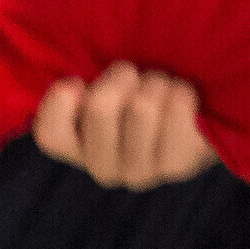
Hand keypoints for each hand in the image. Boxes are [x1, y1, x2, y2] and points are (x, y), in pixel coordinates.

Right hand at [33, 61, 219, 189]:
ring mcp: (140, 172)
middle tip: (136, 77)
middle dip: (122, 75)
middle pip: (99, 107)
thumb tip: (75, 76)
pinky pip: (175, 112)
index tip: (79, 82)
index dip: (61, 102)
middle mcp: (103, 168)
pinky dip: (181, 92)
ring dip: (155, 83)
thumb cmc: (141, 88)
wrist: (200, 112)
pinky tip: (184, 99)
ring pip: (140, 107)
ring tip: (164, 88)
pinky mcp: (178, 166)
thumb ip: (84, 76)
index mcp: (76, 147)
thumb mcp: (107, 80)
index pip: (49, 133)